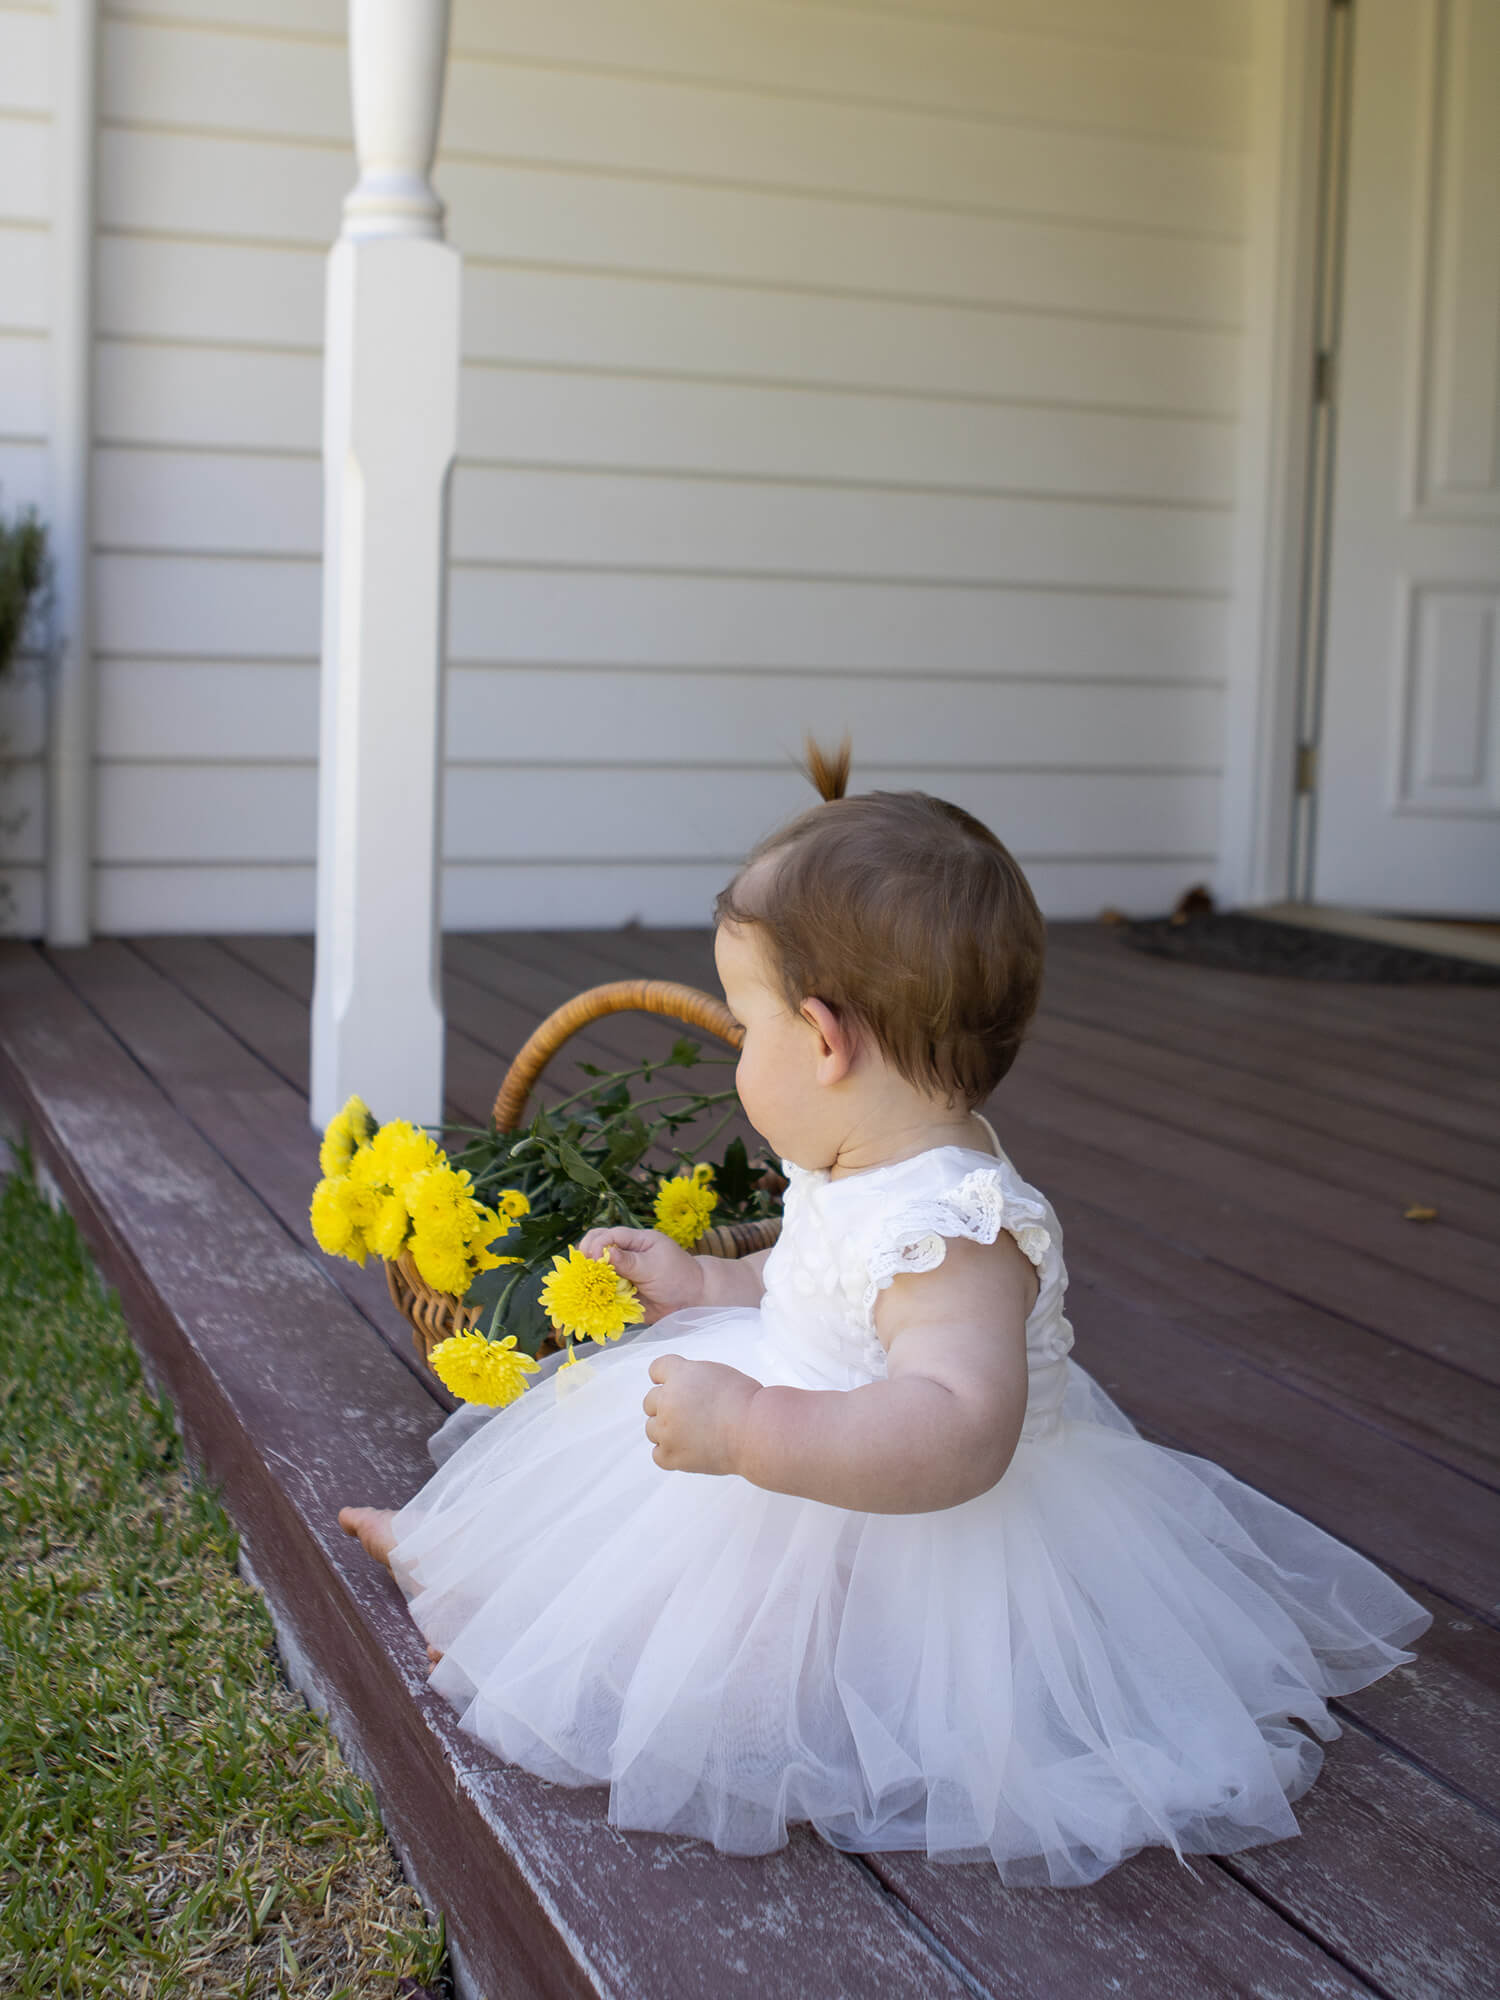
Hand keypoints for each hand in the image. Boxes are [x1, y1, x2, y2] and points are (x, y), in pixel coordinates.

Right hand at [576, 1226, 706, 1321]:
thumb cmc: (679, 1276)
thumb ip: (630, 1262)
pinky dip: (595, 1297)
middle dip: (587, 1259)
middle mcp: (625, 1255)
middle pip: (595, 1249)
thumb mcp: (654, 1266)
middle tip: (584, 1272)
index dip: (597, 1245)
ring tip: (584, 1288)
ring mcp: (621, 1274)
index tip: (594, 1259)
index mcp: (636, 1241)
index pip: (608, 1235)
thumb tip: (606, 1253)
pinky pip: (602, 1293)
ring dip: (588, 1279)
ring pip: (595, 1272)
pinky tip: (589, 1301)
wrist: (692, 1301)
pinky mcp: (620, 1293)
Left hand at [642, 1354, 759, 1474]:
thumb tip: (682, 1391)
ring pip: (651, 1428)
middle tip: (691, 1413)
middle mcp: (667, 1400)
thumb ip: (692, 1378)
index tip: (674, 1385)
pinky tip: (688, 1449)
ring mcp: (666, 1430)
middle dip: (667, 1405)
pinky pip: (657, 1453)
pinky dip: (670, 1453)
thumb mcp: (717, 1373)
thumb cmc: (746, 1402)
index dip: (666, 1377)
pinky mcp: (670, 1455)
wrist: (755, 1432)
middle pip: (650, 1401)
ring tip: (693, 1433)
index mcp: (680, 1374)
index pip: (656, 1369)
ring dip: (667, 1430)